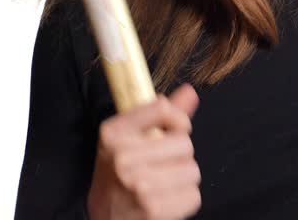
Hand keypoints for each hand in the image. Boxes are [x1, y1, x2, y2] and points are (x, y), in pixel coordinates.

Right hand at [86, 83, 201, 219]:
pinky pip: (192, 196)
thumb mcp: (126, 141)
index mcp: (113, 134)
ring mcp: (138, 185)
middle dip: (179, 155)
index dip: (177, 119)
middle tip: (162, 165)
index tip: (173, 130)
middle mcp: (123, 157)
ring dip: (183, 179)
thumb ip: (159, 115)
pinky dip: (184, 200)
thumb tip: (190, 91)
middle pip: (184, 143)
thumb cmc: (118, 177)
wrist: (104, 219)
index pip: (161, 108)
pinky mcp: (153, 210)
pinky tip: (165, 201)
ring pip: (192, 170)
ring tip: (163, 184)